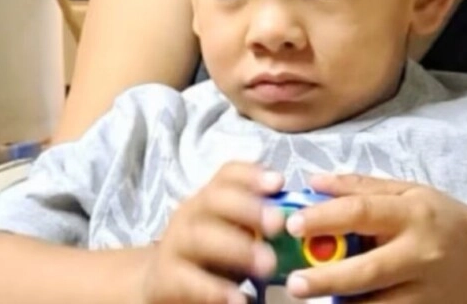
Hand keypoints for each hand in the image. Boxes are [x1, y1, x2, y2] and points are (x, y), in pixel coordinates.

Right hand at [141, 162, 284, 303]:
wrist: (165, 284)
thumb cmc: (213, 256)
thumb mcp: (236, 232)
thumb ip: (259, 222)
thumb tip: (301, 218)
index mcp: (209, 199)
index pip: (227, 176)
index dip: (251, 175)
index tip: (278, 182)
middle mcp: (190, 215)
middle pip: (213, 200)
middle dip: (247, 209)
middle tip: (278, 224)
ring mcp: (174, 246)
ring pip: (199, 238)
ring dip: (236, 248)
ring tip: (267, 265)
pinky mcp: (166, 280)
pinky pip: (188, 281)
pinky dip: (213, 291)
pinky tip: (239, 299)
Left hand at [282, 174, 466, 303]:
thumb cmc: (442, 220)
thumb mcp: (408, 192)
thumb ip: (360, 186)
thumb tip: (313, 181)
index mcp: (411, 213)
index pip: (361, 212)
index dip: (324, 218)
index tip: (292, 224)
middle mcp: (419, 253)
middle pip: (367, 270)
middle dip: (326, 278)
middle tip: (293, 282)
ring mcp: (425, 290)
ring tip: (311, 296)